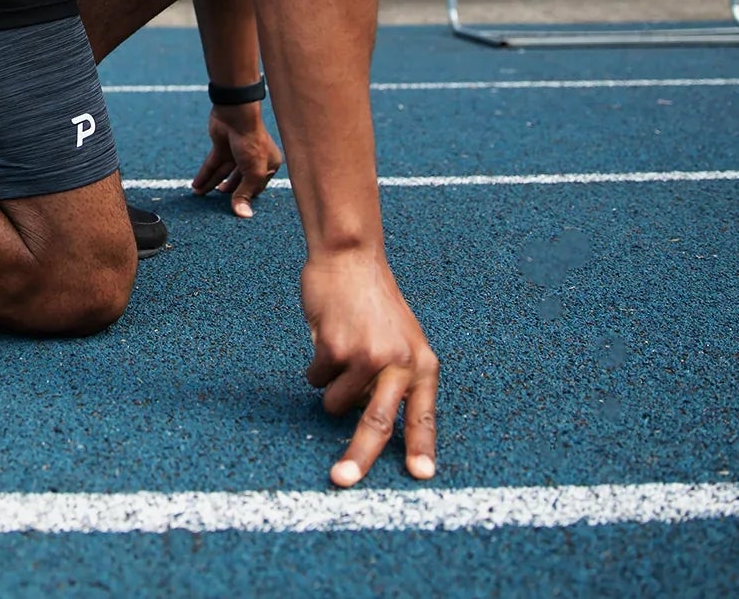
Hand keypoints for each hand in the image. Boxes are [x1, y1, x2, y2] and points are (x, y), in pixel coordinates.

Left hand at [190, 103, 283, 217]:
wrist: (236, 114)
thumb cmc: (251, 142)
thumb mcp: (252, 172)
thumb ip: (245, 193)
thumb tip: (243, 215)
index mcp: (268, 164)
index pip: (256, 187)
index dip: (246, 198)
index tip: (235, 210)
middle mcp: (254, 159)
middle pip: (239, 181)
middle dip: (227, 192)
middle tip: (215, 206)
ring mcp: (237, 152)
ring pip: (223, 173)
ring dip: (211, 184)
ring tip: (200, 196)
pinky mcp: (222, 146)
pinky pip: (212, 165)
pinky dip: (204, 175)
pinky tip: (196, 186)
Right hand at [302, 252, 439, 484]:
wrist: (350, 258)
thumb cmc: (371, 301)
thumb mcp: (400, 340)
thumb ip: (395, 378)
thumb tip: (370, 421)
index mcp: (421, 364)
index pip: (423, 415)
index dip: (421, 447)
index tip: (421, 476)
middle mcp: (399, 363)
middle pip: (379, 423)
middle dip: (358, 456)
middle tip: (342, 480)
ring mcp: (368, 356)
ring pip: (337, 402)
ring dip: (330, 385)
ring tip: (338, 352)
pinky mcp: (335, 348)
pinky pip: (316, 379)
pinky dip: (315, 367)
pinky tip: (324, 337)